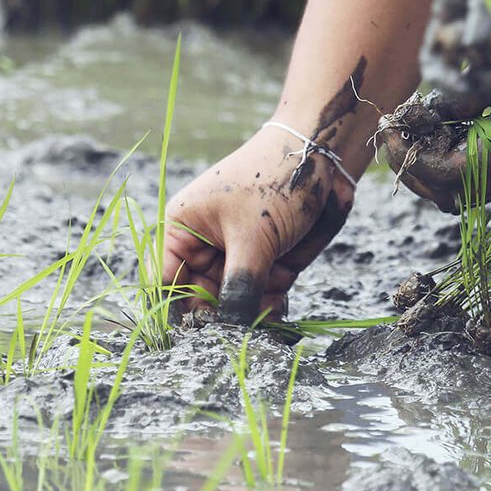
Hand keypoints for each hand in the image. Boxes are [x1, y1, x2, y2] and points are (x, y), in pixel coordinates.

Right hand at [163, 125, 357, 321]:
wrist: (325, 156)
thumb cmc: (275, 181)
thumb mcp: (253, 237)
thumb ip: (239, 288)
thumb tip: (229, 330)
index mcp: (183, 229)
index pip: (165, 281)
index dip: (176, 309)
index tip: (196, 334)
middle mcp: (205, 245)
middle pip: (199, 298)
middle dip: (219, 317)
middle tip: (238, 331)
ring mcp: (238, 255)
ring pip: (233, 303)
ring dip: (249, 315)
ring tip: (267, 312)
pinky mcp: (268, 263)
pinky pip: (261, 298)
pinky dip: (269, 308)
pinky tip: (279, 306)